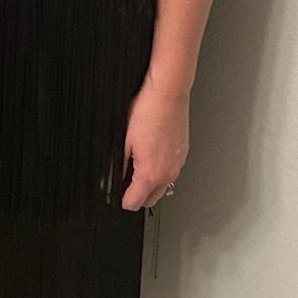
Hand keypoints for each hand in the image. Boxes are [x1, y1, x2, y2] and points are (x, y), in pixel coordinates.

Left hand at [120, 76, 190, 211]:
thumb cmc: (148, 111)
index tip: (117, 196)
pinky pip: (172, 170)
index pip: (135, 203)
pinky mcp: (183, 152)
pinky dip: (161, 170)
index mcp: (151, 173)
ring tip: (138, 166)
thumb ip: (118, 164)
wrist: (168, 94)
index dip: (122, 201)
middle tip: (126, 185)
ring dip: (151, 184)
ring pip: (164, 186)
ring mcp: (178, 163)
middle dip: (138, 196)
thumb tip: (113, 176)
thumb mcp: (123, 140)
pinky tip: (152, 154)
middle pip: (151, 200)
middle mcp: (168, 172)